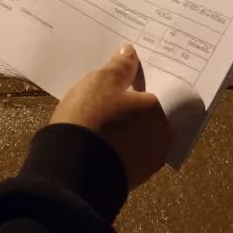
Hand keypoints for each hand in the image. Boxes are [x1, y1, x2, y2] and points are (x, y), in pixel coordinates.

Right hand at [50, 45, 168, 188]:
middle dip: (135, 106)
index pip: (156, 90)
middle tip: (115, 94)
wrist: (72, 170)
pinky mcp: (129, 180)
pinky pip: (127, 154)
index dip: (141, 83)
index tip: (129, 78)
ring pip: (139, 136)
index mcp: (158, 111)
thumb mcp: (102, 81)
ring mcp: (146, 163)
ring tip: (105, 115)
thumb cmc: (92, 117)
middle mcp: (160, 138)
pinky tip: (103, 137)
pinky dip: (119, 145)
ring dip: (127, 127)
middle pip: (149, 115)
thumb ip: (121, 66)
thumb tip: (131, 53)